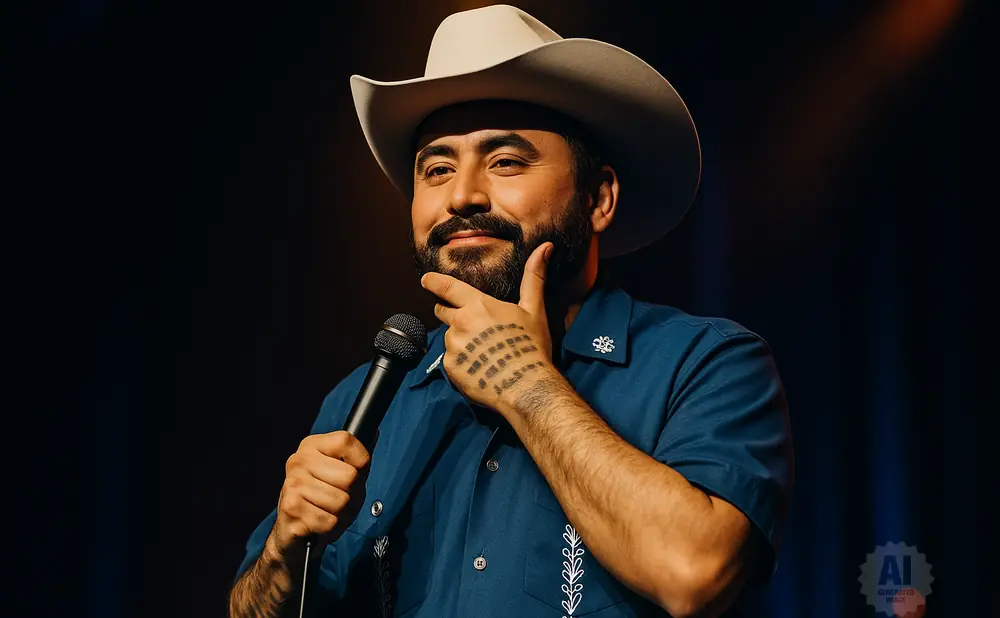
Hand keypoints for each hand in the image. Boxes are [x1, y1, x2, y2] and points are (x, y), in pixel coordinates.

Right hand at [267, 431, 370, 559]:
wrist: (292, 532)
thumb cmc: (322, 501)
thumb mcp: (342, 475)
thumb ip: (358, 457)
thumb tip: (373, 432)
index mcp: (311, 446)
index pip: (346, 440)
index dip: (361, 461)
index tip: (354, 473)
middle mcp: (299, 461)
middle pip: (350, 476)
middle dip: (353, 495)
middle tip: (340, 501)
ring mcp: (292, 484)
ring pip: (341, 501)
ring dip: (342, 514)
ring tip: (329, 513)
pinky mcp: (291, 508)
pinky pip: (330, 521)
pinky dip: (331, 528)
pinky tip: (320, 524)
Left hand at [420, 242, 558, 411]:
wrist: (527, 386)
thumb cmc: (532, 346)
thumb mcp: (534, 308)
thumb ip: (534, 277)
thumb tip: (545, 247)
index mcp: (477, 305)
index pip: (446, 287)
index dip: (433, 281)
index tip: (425, 280)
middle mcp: (460, 322)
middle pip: (442, 312)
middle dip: (450, 313)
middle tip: (472, 325)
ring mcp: (453, 346)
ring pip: (449, 338)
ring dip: (460, 341)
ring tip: (483, 352)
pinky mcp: (451, 368)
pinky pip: (451, 361)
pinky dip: (461, 362)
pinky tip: (480, 367)